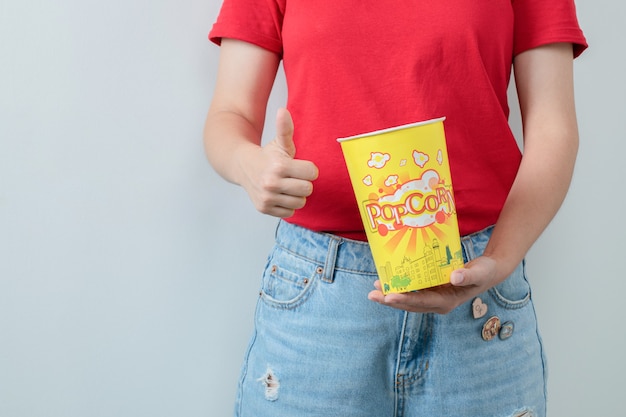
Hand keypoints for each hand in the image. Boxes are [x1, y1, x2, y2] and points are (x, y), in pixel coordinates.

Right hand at [239, 108, 318, 216]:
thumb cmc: (267, 155)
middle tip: (293, 177)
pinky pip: (290, 212)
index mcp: (279, 166)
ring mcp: (267, 197)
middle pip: (308, 189)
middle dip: (303, 182)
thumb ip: (285, 129)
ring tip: (286, 186)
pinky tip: (279, 195)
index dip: (308, 169)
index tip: (299, 166)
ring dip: (296, 195)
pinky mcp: (264, 208)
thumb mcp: (279, 142)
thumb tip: (283, 111)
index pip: (312, 173)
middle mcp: (272, 183)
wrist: (242, 167)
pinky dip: (287, 205)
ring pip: (300, 202)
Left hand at [367, 255, 501, 313]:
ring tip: (374, 289)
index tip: (388, 296)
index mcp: (447, 302)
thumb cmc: (484, 272)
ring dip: (391, 296)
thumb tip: (454, 277)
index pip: (421, 302)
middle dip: (390, 300)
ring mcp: (433, 298)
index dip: (404, 299)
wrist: (488, 272)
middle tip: (372, 295)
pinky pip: (412, 291)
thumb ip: (468, 275)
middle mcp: (437, 303)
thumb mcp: (480, 272)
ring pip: (408, 300)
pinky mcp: (431, 291)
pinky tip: (387, 281)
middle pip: (409, 304)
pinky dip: (399, 287)